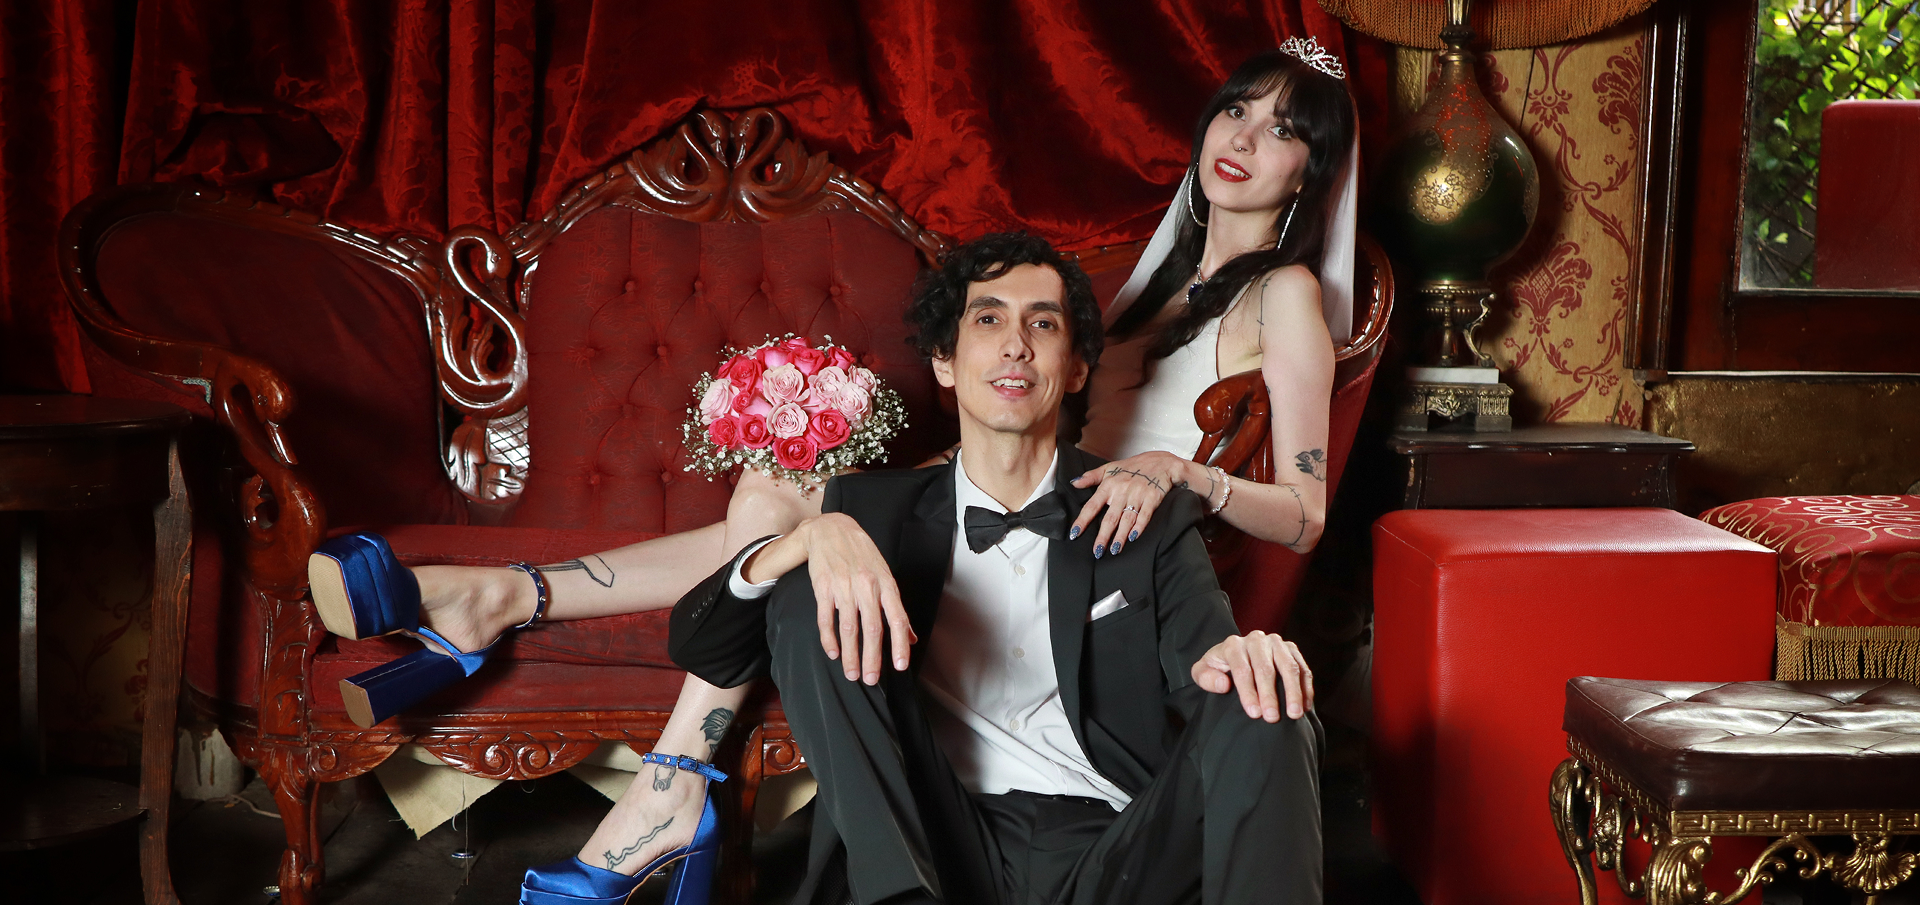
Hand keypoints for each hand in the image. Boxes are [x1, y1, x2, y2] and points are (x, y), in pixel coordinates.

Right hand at [749, 513, 916, 684]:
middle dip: (873, 658)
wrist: (831, 529)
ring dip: (850, 655)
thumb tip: (912, 638)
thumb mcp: (885, 576)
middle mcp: (867, 587)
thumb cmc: (862, 555)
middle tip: (872, 680)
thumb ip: (897, 608)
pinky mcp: (823, 588)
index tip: (900, 666)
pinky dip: (829, 639)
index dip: (900, 644)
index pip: (897, 619)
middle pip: (872, 629)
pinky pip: (826, 619)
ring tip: (852, 674)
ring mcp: (844, 587)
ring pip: (849, 628)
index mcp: (886, 584)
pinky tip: (833, 653)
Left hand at [1069, 451, 1190, 555]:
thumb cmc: (1132, 467)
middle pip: (1110, 517)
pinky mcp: (1152, 498)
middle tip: (1097, 552)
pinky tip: (1133, 538)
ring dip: (1120, 536)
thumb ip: (1091, 477)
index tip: (1075, 533)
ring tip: (1114, 550)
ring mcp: (1138, 495)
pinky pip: (1145, 515)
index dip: (1083, 520)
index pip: (1092, 505)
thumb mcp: (1109, 468)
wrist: (1160, 461)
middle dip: (1103, 536)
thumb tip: (1073, 483)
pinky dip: (1139, 527)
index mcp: (1109, 485)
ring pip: (1127, 519)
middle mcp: (1122, 491)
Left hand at [1190, 631, 1312, 720]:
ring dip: (1293, 692)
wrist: (1235, 657)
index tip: (1254, 714)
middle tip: (1272, 718)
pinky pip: (1302, 668)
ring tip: (1294, 714)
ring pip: (1288, 667)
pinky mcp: (1291, 649)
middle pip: (1265, 668)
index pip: (1242, 669)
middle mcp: (1256, 639)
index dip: (1248, 692)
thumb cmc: (1218, 670)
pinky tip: (1305, 706)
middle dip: (1269, 695)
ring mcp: (1276, 642)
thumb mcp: (1202, 673)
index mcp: (1233, 645)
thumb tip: (1224, 684)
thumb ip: (1205, 678)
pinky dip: (1305, 687)